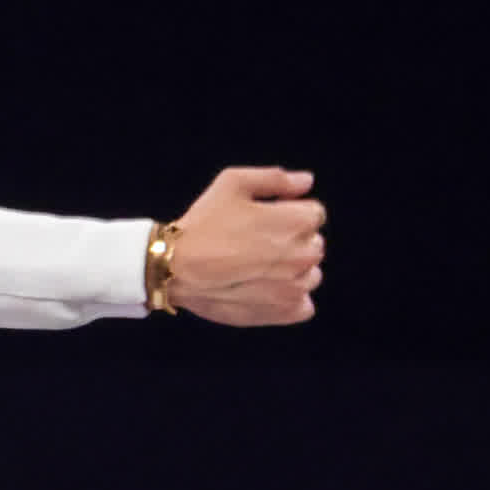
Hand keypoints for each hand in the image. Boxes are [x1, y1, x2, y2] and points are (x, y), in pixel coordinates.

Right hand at [164, 166, 324, 326]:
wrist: (176, 267)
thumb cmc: (204, 223)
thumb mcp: (232, 183)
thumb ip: (276, 179)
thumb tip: (306, 181)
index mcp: (298, 221)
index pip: (313, 214)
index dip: (287, 212)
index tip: (262, 220)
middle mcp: (306, 254)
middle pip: (312, 243)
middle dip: (291, 240)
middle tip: (253, 243)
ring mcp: (299, 286)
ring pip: (309, 274)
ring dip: (291, 270)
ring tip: (254, 268)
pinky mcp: (288, 310)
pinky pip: (304, 304)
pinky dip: (288, 298)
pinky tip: (261, 289)